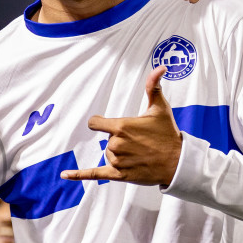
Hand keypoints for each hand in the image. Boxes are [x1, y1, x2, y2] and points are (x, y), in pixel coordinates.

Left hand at [60, 67, 181, 185]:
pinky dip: (78, 175)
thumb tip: (160, 67)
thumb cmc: (168, 134)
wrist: (178, 162)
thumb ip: (153, 87)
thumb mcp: (160, 108)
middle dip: (119, 140)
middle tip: (140, 142)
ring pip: (108, 155)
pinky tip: (65, 174)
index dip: (99, 123)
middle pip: (106, 140)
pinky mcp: (118, 175)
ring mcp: (117, 160)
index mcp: (121, 127)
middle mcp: (116, 144)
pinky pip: (94, 174)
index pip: (95, 123)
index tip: (104, 124)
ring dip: (119, 155)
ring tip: (139, 154)